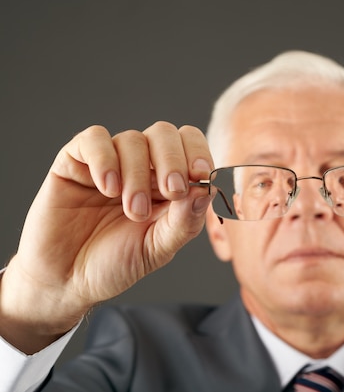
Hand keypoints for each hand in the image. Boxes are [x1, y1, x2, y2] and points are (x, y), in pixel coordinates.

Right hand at [0, 122, 213, 351]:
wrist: (65, 282)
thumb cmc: (114, 264)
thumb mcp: (158, 248)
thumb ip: (184, 221)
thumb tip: (205, 189)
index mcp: (167, 183)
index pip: (190, 146)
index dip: (199, 153)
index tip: (201, 175)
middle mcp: (141, 167)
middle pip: (165, 133)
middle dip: (173, 160)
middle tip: (172, 191)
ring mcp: (108, 162)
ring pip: (132, 139)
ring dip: (138, 174)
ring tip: (132, 210)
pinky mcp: (74, 163)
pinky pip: (93, 139)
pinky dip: (105, 159)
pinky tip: (107, 188)